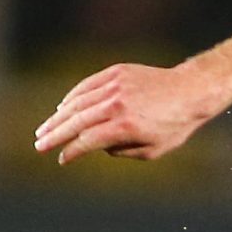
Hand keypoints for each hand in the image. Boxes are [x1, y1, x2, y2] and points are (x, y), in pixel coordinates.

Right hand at [33, 61, 230, 163]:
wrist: (192, 90)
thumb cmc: (175, 125)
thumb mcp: (152, 150)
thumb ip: (121, 151)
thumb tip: (96, 146)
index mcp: (126, 126)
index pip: (88, 141)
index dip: (72, 151)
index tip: (62, 159)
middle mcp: (117, 104)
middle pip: (76, 121)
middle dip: (55, 135)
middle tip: (40, 146)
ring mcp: (115, 85)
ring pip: (77, 102)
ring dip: (58, 117)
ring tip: (44, 130)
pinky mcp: (116, 72)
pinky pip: (87, 86)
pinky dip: (72, 97)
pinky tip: (62, 108)